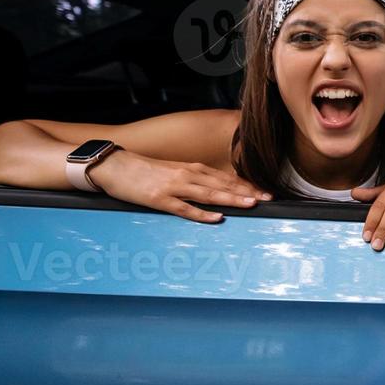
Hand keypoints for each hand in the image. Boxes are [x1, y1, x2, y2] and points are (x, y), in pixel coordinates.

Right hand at [86, 150, 270, 222]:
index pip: (225, 177)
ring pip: (209, 194)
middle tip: (268, 198)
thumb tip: (215, 191)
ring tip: (251, 204)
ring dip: (231, 199)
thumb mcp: (174, 171)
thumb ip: (194, 180)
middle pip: (223, 184)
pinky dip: (202, 213)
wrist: (116, 166)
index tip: (265, 191)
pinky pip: (185, 208)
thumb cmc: (146, 171)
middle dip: (247, 191)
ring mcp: (174, 187)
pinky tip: (217, 218)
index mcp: (192, 168)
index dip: (246, 185)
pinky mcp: (160, 199)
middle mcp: (187, 175)